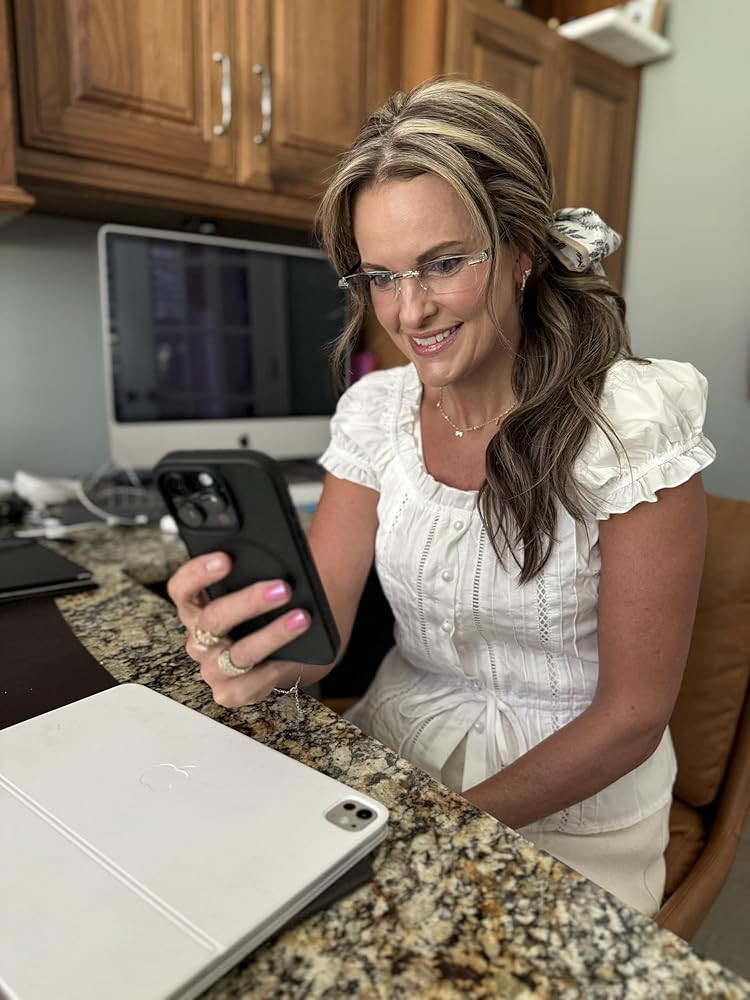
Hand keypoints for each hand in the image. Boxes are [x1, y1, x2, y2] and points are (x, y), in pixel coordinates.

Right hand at [166, 551, 310, 708]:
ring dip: (273, 635)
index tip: (226, 559)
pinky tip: (293, 656)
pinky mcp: (229, 692)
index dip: (198, 572)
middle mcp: (199, 638)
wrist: (292, 651)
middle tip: (283, 588)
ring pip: (238, 653)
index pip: (182, 588)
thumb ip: (259, 574)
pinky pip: (247, 684)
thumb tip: (281, 560)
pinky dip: (273, 669)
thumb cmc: (271, 612)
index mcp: (196, 607)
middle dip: (250, 601)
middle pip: (213, 619)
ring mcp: (212, 667)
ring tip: (301, 618)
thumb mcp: (261, 589)